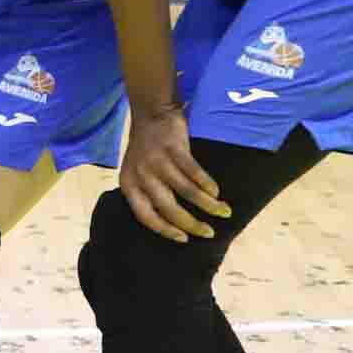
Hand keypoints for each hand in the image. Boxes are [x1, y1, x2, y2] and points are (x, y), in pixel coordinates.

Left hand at [120, 104, 227, 241]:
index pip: (145, 216)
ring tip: (223, 212)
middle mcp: (141, 175)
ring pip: (186, 192)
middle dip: (191, 224)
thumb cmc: (146, 148)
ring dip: (208, 205)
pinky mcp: (175, 149)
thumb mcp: (137, 172)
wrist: (151, 112)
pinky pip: (194, 173)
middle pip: (168, 208)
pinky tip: (217, 192)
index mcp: (129, 184)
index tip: (184, 239)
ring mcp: (158, 162)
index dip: (165, 230)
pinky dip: (208, 185)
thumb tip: (171, 221)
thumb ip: (147, 192)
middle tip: (209, 233)